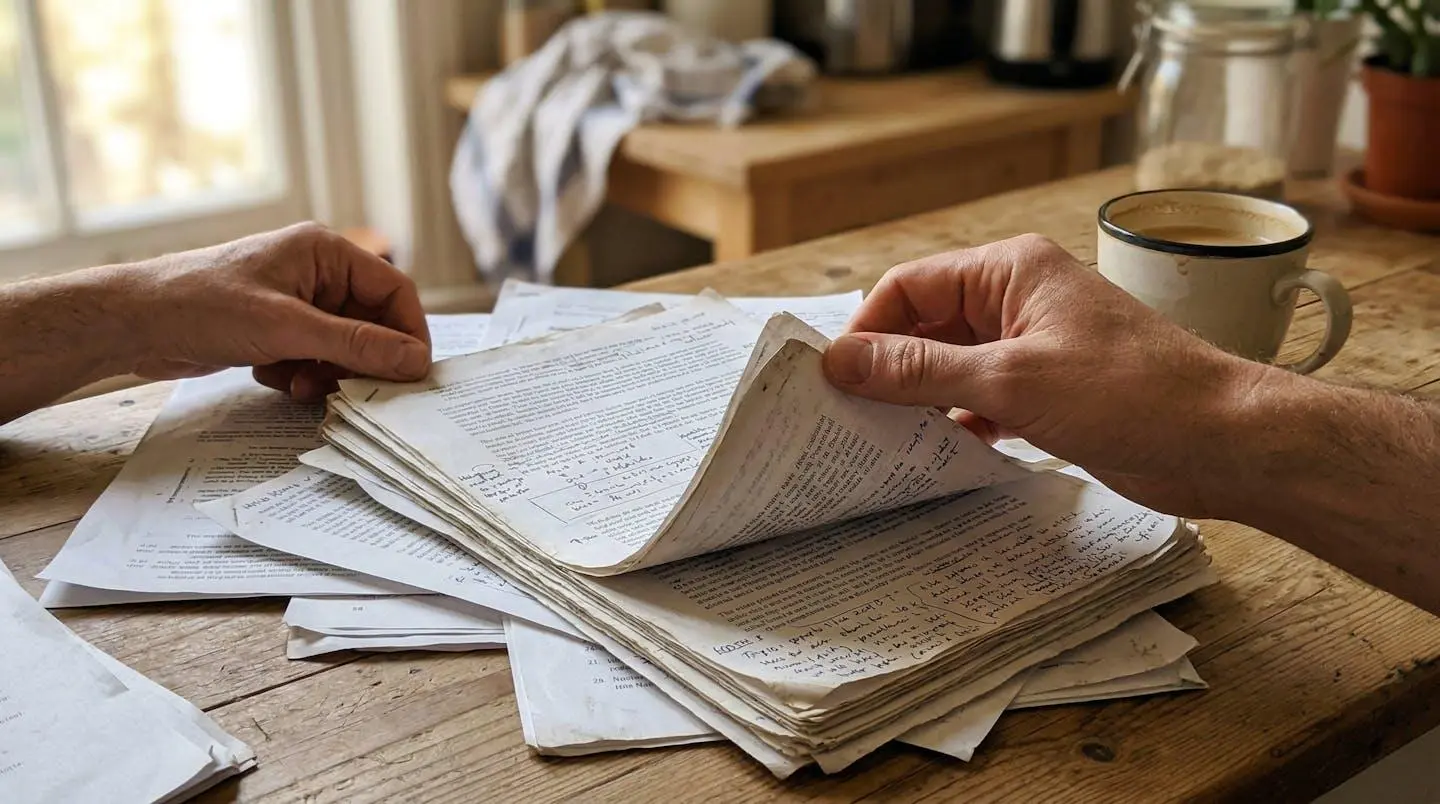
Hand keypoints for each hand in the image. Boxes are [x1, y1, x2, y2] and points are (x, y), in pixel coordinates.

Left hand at [121, 222, 430, 399]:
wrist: (133, 322)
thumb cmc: (203, 306)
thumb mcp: (289, 328)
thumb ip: (357, 345)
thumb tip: (415, 360)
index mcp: (325, 252)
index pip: (394, 290)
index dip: (409, 333)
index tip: (413, 373)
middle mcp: (316, 273)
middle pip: (370, 323)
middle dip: (361, 361)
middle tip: (351, 389)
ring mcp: (294, 302)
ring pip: (342, 346)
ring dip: (330, 373)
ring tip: (300, 386)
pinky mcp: (275, 329)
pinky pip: (313, 357)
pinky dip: (302, 375)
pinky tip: (274, 378)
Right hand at [822, 234, 1267, 517]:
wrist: (1223, 441)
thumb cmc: (1132, 394)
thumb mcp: (1011, 380)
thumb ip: (919, 370)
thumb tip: (841, 361)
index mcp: (1010, 269)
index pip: (910, 286)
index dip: (867, 330)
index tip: (833, 380)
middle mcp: (1019, 298)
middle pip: (925, 324)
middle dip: (888, 368)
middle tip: (846, 417)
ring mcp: (1035, 344)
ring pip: (951, 365)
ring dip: (920, 399)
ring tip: (881, 440)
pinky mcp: (1050, 389)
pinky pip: (981, 396)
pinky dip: (956, 422)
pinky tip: (938, 453)